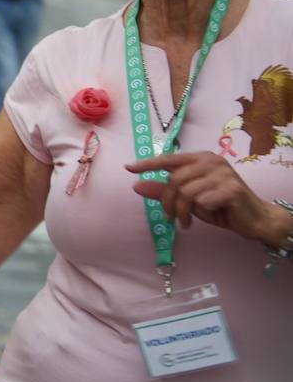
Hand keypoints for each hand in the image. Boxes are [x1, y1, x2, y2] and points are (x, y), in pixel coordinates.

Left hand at [128, 151, 282, 242]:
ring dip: (182, 211)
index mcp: (200, 158)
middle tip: (171, 218)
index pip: (169, 159)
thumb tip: (136, 185)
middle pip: (174, 180)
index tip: (128, 168)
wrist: (253, 219)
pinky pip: (203, 200)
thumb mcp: (188, 198)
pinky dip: (200, 211)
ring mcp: (223, 173)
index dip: (148, 164)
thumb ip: (164, 190)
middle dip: (168, 203)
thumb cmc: (219, 206)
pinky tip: (206, 216)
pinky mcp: (232, 188)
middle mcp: (212, 161)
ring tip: (185, 222)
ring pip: (186, 192)